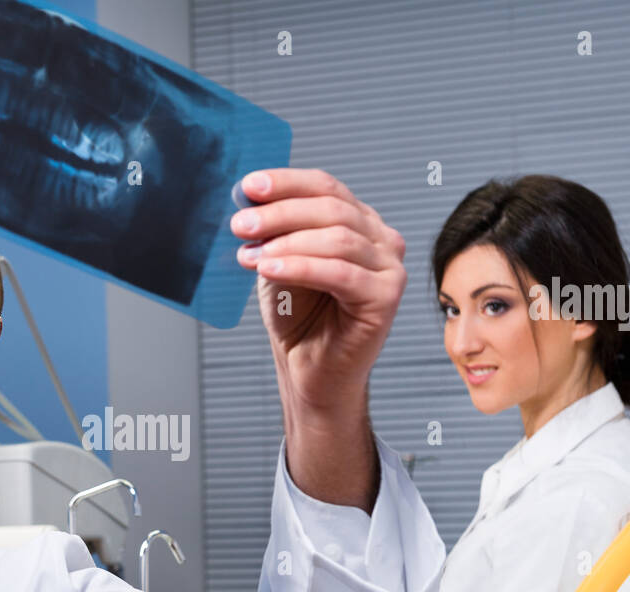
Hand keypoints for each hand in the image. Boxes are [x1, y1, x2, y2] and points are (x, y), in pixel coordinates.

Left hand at [231, 168, 405, 418]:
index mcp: (358, 222)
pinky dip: (300, 267)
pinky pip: (340, 272)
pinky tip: (268, 269)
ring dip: (286, 242)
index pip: (325, 187)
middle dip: (280, 213)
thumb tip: (247, 196)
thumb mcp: (278, 261)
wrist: (307, 370)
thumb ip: (271, 230)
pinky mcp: (387, 296)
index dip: (286, 183)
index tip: (248, 187)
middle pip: (331, 208)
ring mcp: (389, 266)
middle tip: (240, 224)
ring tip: (249, 255)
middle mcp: (380, 239)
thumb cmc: (298, 318)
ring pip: (337, 238)